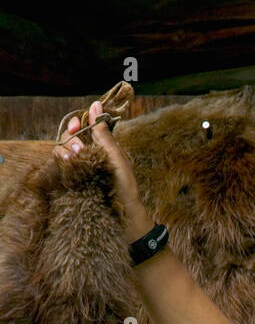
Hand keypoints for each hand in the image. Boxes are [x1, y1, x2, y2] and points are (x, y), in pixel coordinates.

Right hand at [52, 99, 146, 235]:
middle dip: (70, 138)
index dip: (77, 123)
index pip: (83, 127)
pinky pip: (60, 167)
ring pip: (62, 151)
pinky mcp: (73, 182)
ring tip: (74, 159)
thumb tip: (96, 105)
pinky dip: (62, 164)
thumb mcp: (118, 159)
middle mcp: (88, 155)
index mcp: (102, 147)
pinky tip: (69, 167)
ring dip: (65, 151)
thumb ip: (104, 135)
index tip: (76, 125)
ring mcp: (79, 168)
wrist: (124, 218)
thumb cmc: (126, 189)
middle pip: (69, 137)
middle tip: (79, 150)